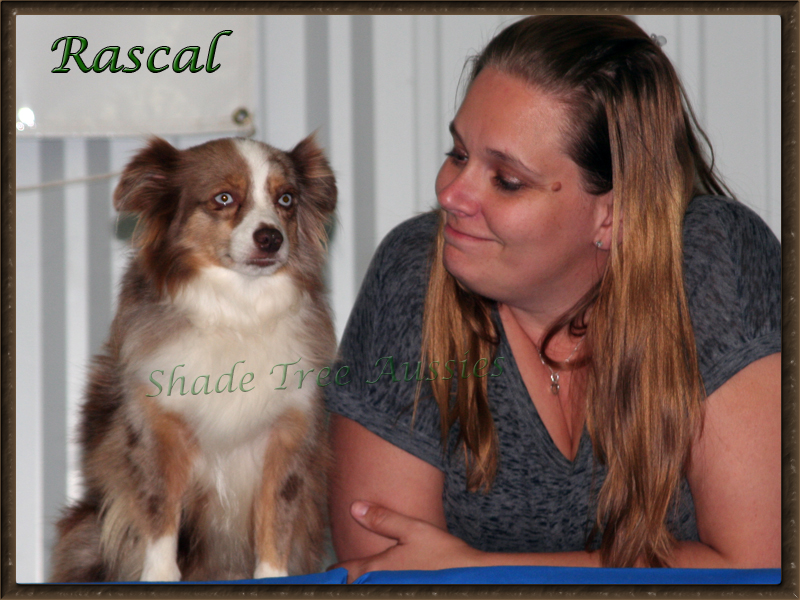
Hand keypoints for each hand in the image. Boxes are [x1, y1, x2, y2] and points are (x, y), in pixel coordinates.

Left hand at [332, 501, 483, 582]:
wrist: (472, 578)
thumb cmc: (444, 554)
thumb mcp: (413, 529)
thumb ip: (383, 519)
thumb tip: (354, 507)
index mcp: (375, 569)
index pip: (341, 573)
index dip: (336, 570)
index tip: (335, 568)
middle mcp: (380, 586)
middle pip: (352, 587)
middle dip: (349, 581)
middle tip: (350, 574)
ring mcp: (393, 592)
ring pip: (369, 589)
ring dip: (366, 584)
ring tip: (372, 578)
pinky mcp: (405, 593)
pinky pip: (387, 591)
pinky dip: (383, 586)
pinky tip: (394, 581)